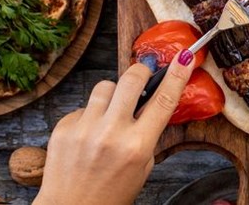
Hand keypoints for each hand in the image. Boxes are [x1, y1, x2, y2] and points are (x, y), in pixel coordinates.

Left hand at [33, 53, 196, 204]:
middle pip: (131, 79)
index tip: (185, 57)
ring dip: (112, 95)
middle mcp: (111, 134)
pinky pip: (83, 106)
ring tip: (109, 116)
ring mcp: (84, 129)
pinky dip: (90, 115)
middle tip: (141, 77)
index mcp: (137, 146)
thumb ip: (148, 134)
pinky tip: (88, 135)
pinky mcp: (63, 128)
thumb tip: (151, 102)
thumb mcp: (142, 167)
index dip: (177, 74)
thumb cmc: (111, 194)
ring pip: (104, 86)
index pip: (163, 100)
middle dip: (140, 72)